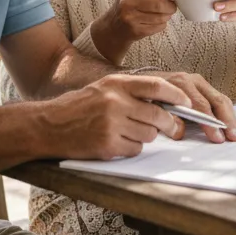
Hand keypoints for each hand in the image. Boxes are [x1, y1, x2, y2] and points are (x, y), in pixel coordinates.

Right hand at [39, 74, 190, 160]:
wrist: (48, 125)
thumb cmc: (78, 107)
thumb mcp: (104, 89)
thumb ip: (131, 92)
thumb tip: (165, 101)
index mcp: (116, 84)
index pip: (156, 86)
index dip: (176, 96)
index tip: (187, 103)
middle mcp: (115, 102)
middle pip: (158, 115)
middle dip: (170, 124)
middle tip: (174, 128)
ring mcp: (111, 124)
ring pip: (148, 135)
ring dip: (145, 137)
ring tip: (128, 132)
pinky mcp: (107, 145)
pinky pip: (134, 150)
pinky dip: (131, 149)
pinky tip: (116, 143)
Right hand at [93, 0, 176, 62]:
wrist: (113, 26)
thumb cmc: (130, 1)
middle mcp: (127, 1)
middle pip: (161, 4)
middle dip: (171, 6)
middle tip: (171, 6)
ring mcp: (130, 17)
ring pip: (161, 17)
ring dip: (167, 16)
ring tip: (164, 13)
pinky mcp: (135, 30)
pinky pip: (158, 27)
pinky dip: (161, 25)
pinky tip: (155, 22)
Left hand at [147, 70, 235, 143]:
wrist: (143, 82)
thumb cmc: (149, 97)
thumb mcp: (154, 107)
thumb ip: (168, 118)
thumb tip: (181, 131)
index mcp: (181, 84)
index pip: (201, 105)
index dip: (210, 123)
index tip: (217, 137)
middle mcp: (193, 80)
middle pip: (217, 100)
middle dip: (226, 120)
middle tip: (232, 137)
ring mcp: (200, 82)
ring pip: (222, 99)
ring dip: (230, 117)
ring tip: (235, 134)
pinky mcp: (203, 86)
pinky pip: (219, 99)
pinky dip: (226, 112)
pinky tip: (230, 125)